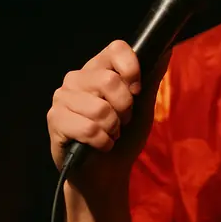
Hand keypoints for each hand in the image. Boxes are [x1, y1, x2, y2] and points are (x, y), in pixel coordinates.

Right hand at [46, 40, 163, 188]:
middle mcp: (77, 78)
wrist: (108, 173)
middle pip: (109, 80)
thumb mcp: (144, 106)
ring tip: (109, 133)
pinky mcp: (54, 120)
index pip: (116, 48)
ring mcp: (62, 97)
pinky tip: (99, 145)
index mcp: (98, 68)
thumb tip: (166, 50)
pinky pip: (88, 128)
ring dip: (113, 128)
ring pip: (100, 108)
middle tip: (121, 120)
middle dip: (124, 108)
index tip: (137, 91)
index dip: (132, 69)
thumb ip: (151, 78)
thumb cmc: (125, 136)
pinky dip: (102, 142)